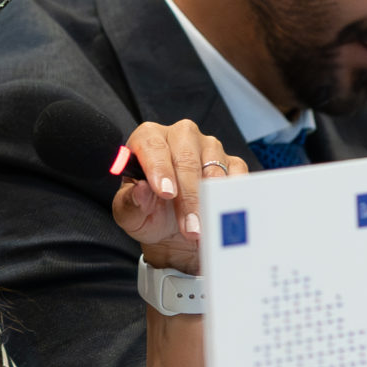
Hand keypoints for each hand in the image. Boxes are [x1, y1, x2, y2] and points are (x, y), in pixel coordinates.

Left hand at [112, 118, 242, 275]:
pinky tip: (224, 215)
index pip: (153, 146)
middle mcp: (180, 136)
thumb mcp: (130, 214)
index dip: (159, 169)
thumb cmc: (147, 214)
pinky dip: (232, 197)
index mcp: (149, 140)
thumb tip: (139, 190)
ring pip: (213, 168)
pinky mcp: (231, 163)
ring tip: (204, 229)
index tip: (165, 193)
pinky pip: (236, 175)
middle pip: (186, 159)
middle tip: (189, 227)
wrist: (171, 230)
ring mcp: (208, 147)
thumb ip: (130, 202)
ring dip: (210, 202)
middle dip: (188, 197)